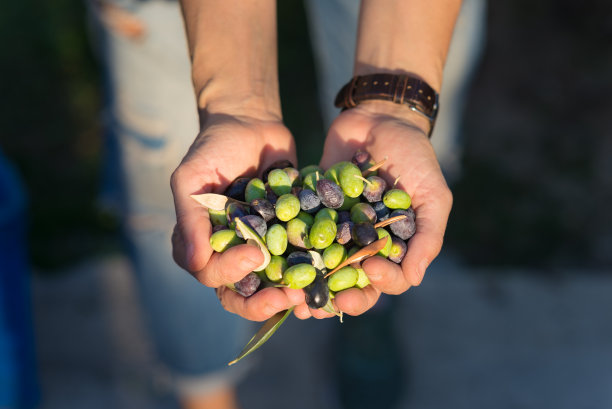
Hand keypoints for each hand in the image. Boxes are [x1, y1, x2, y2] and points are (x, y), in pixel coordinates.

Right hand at [171, 111, 304, 320]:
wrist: (251, 123)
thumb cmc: (214, 148)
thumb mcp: (192, 179)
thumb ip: (191, 220)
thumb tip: (194, 264)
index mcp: (201, 244)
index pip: (211, 274)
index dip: (231, 274)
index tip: (255, 254)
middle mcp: (229, 252)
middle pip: (241, 294)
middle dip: (263, 302)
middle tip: (288, 298)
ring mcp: (260, 246)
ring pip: (271, 285)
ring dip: (289, 294)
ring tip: (310, 296)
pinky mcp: (288, 235)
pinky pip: (298, 260)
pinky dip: (312, 271)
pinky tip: (329, 274)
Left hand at [293, 101, 452, 318]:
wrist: (379, 117)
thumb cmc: (415, 157)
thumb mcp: (432, 194)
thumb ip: (428, 236)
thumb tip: (413, 280)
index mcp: (394, 247)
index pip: (388, 281)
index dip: (380, 285)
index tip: (373, 270)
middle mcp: (362, 244)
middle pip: (350, 282)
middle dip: (336, 297)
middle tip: (320, 305)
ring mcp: (335, 229)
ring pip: (320, 266)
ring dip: (306, 283)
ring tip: (291, 296)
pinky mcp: (311, 210)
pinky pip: (297, 234)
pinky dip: (286, 249)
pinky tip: (274, 259)